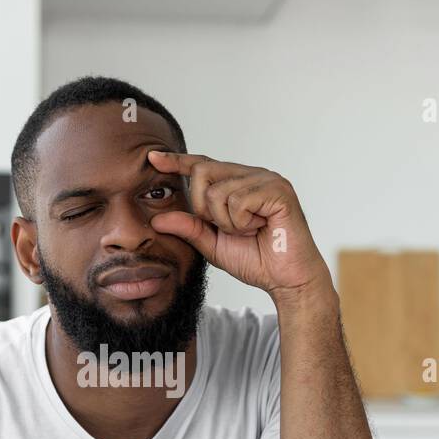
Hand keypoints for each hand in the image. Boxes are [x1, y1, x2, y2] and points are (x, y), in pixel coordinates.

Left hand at [147, 150, 329, 298]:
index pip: (202, 165)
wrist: (287, 280)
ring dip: (227, 222)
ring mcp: (266, 179)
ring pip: (218, 192)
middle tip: (228, 228)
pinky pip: (238, 201)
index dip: (177, 161)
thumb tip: (157, 219)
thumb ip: (188, 228)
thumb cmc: (256, 261)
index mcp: (236, 183)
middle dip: (204, 209)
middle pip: (203, 173)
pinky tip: (260, 228)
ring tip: (250, 231)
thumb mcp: (213, 245)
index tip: (152, 158)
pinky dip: (242, 223)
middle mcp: (251, 175)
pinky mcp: (278, 190)